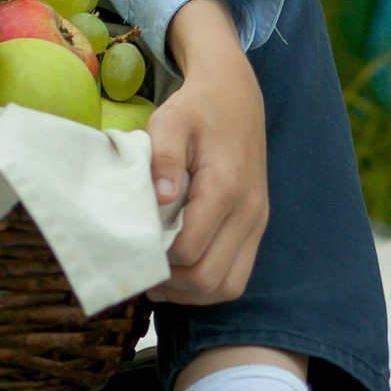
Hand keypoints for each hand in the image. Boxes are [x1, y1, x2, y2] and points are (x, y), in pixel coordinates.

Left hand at [146, 0, 268, 306]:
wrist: (236, 98)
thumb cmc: (196, 110)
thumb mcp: (170, 121)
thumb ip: (164, 158)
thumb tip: (160, 199)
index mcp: (226, 187)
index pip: (191, 250)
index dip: (158, 262)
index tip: (133, 253)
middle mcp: (249, 212)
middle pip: (210, 279)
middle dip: (172, 285)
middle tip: (142, 273)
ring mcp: (257, 222)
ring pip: (229, 286)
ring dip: (192, 292)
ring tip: (160, 280)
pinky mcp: (257, 227)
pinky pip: (237, 275)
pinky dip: (209, 284)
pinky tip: (181, 272)